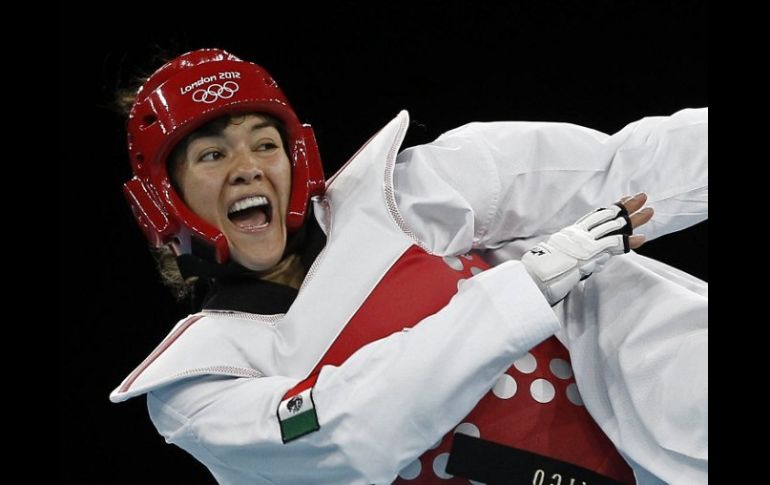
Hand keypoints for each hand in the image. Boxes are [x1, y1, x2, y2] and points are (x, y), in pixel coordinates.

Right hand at [521, 193, 653, 304]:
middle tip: (642, 197)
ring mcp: (586, 242)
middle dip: (627, 207)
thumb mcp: (561, 256)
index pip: (596, 216)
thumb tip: (594, 257)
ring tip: (649, 212)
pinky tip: (641, 239)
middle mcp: (580, 234)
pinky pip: (613, 245)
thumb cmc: (544, 271)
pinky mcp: (590, 254)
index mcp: (572, 233)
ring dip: (633, 220)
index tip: (624, 199)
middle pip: (607, 217)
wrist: (535, 276)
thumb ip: (577, 253)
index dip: (612, 207)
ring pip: (613, 227)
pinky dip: (628, 242)